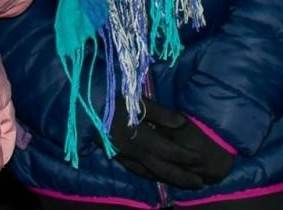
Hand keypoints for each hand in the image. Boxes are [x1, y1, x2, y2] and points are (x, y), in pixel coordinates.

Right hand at [109, 99, 233, 189]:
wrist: (82, 106)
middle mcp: (130, 151)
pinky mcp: (116, 157)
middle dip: (181, 176)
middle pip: (159, 168)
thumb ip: (160, 113)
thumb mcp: (136, 100)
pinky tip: (160, 175)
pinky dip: (152, 175)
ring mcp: (122, 156)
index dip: (184, 155)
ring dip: (168, 179)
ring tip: (185, 182)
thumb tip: (183, 124)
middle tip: (200, 183)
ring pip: (149, 173)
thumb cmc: (111, 99)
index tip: (200, 159)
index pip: (165, 150)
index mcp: (136, 135)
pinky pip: (138, 171)